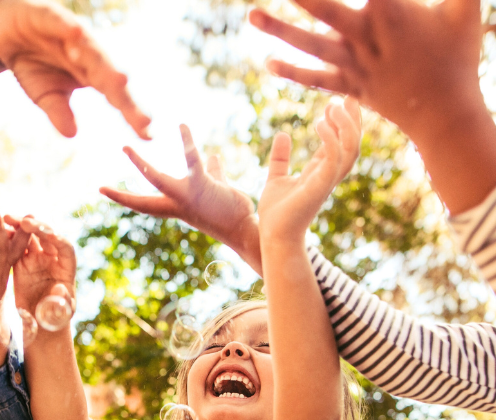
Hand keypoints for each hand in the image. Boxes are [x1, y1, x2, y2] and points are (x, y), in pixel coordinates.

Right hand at [0, 0, 150, 138]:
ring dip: (105, 64)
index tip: (148, 135)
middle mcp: (87, 54)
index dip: (132, 114)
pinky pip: (59, 22)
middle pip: (110, 76)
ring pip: (91, 49)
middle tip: (143, 118)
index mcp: (90, 74)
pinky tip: (77, 33)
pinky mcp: (48, 15)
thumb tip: (72, 134)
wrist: (4, 28)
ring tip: (121, 81)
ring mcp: (69, 34)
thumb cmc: (33, 62)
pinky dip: (67, 27)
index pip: (116, 97)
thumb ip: (59, 111)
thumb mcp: (43, 94)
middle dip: (126, 97)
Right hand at [8, 216, 75, 319]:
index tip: (46, 233)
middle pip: (47, 236)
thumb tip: (60, 288)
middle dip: (35, 226)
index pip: (65, 247)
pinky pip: (16, 247)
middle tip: (22, 220)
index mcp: (66, 268)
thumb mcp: (60, 314)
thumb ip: (61, 302)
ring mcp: (37, 259)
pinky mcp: (22, 263)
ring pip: (30, 237)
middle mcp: (53, 259)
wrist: (40, 325)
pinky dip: (8, 239)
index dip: (57, 239)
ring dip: (19, 226)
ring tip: (5, 218)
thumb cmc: (55, 320)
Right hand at [100, 125, 261, 272]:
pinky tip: (181, 126)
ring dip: (139, 165)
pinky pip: (191, 160)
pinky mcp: (202, 186)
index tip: (103, 190)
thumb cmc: (232, 211)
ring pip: (157, 180)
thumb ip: (212, 172)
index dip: (123, 197)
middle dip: (120, 195)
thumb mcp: (217, 188)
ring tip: (124, 149)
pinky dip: (186, 142)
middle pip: (142, 200)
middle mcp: (176, 205)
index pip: (144, 203)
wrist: (246, 228)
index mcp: (176, 206)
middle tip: (99, 188)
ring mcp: (187, 197)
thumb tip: (211, 157)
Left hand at [248, 0, 482, 141]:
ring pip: (310, 45)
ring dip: (279, 30)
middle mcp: (366, 39)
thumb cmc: (458, 56)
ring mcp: (354, 66)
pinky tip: (268, 63)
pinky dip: (291, 72)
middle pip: (326, 9)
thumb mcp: (465, 9)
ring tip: (250, 15)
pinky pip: (315, 80)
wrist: (444, 114)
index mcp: (392, 12)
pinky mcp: (349, 88)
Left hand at [258, 99, 359, 246]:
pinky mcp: (319, 186)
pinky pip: (335, 157)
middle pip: (353, 143)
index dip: (342, 122)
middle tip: (347, 96)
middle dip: (353, 119)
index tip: (336, 101)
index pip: (340, 143)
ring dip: (347, 125)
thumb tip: (282, 135)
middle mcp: (328, 176)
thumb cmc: (275, 214)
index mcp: (320, 173)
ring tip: (334, 105)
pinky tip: (320, 123)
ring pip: (351, 148)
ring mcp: (326, 181)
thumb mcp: (276, 179)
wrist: (273, 236)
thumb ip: (281, 159)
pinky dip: (332, 138)